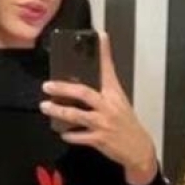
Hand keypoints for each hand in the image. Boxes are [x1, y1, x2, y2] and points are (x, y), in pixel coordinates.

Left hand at [40, 31, 158, 184]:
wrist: (139, 149)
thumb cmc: (126, 124)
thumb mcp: (120, 103)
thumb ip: (104, 92)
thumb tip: (83, 83)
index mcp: (114, 94)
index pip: (109, 69)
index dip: (104, 52)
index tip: (100, 35)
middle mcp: (109, 106)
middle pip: (83, 93)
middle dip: (63, 88)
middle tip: (47, 85)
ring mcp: (104, 123)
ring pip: (76, 115)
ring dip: (59, 110)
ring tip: (45, 106)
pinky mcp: (100, 139)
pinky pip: (79, 136)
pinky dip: (69, 134)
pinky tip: (62, 132)